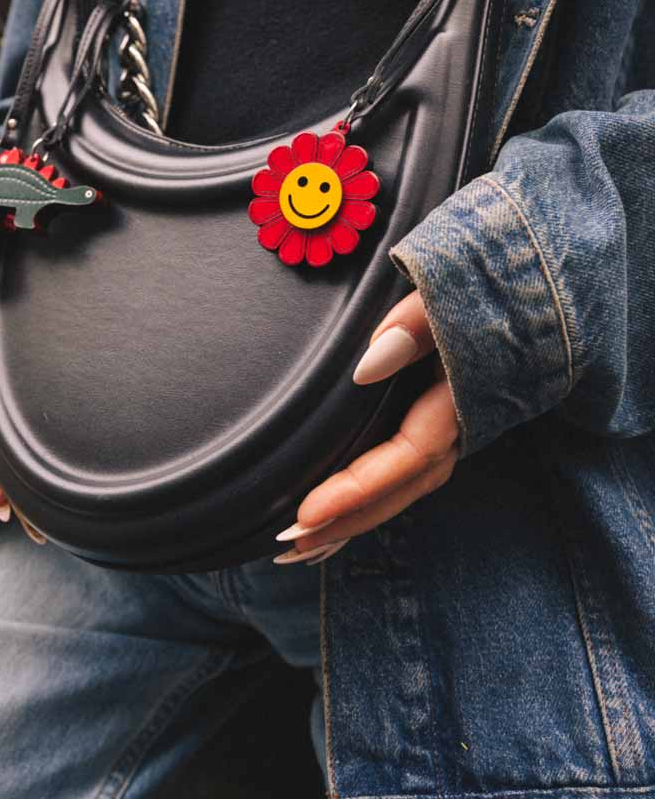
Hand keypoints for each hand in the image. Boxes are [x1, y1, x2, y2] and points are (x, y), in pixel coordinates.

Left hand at [273, 290, 458, 564]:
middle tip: (287, 546)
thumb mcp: (449, 285)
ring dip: (355, 519)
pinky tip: (335, 520)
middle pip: (402, 487)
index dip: (357, 489)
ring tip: (300, 549)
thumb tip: (368, 365)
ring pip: (403, 486)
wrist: (529, 269)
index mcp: (463, 392)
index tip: (306, 513)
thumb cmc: (483, 273)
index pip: (407, 456)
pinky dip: (369, 498)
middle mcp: (461, 418)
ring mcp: (455, 421)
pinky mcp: (441, 415)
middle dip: (347, 521)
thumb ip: (412, 324)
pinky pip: (404, 469)